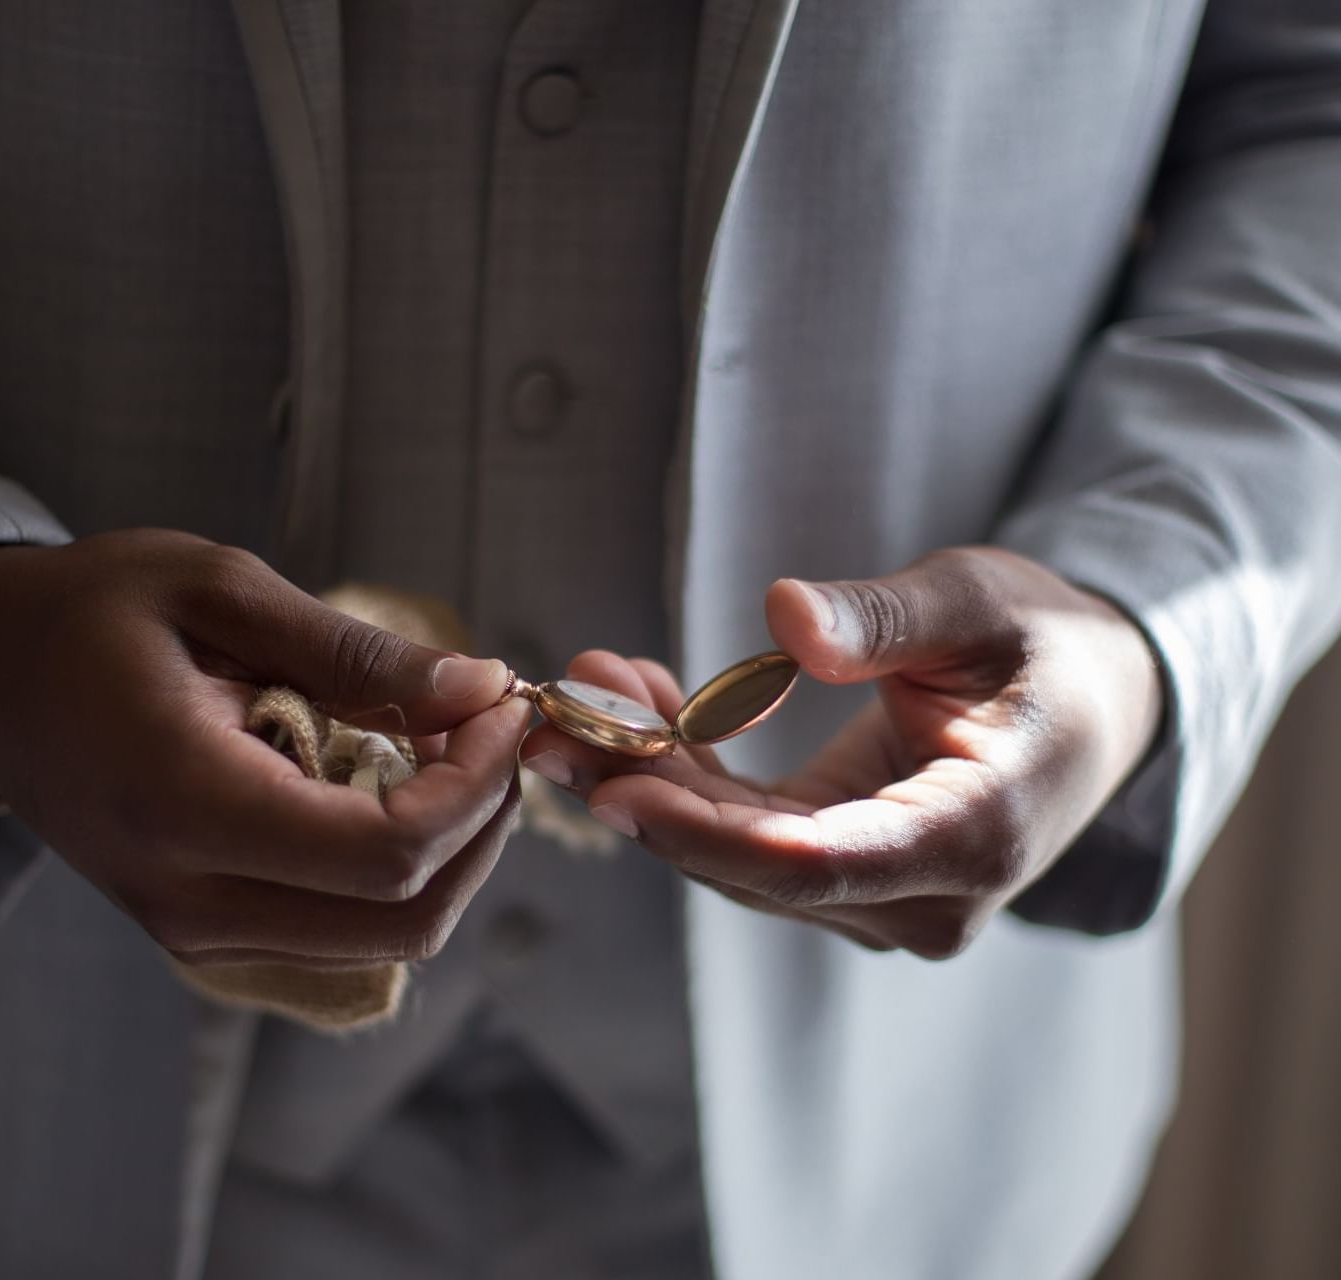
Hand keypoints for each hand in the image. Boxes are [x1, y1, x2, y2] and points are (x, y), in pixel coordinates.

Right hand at [0, 529, 529, 970]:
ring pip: (386, 936)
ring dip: (451, 848)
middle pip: (404, 917)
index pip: (383, 853)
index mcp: (183, 801)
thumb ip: (355, 652)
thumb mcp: (220, 592)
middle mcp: (188, 897)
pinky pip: (344, 929)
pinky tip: (397, 782)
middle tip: (489, 724)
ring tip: (449, 744)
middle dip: (480, 823)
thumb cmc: (93, 612)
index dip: (473, 788)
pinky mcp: (205, 931)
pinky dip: (401, 865)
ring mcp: (194, 930)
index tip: (499, 705)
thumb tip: (479, 690)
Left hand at [518, 547, 1161, 958]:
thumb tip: (783, 619)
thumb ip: (885, 619)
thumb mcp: (979, 601)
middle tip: (554, 712)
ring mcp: (884, 896)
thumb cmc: (1048, 643)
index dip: (704, 832)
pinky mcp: (847, 874)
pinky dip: (685, 778)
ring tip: (577, 692)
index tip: (611, 785)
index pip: (817, 861)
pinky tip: (634, 705)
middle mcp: (925, 896)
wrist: (1092, 701)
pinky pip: (748, 837)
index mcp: (976, 835)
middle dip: (645, 789)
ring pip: (738, 857)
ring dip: (649, 778)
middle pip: (756, 865)